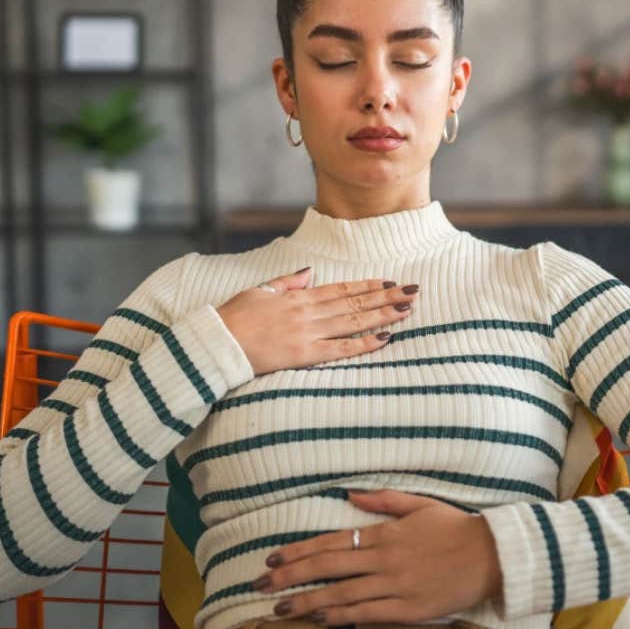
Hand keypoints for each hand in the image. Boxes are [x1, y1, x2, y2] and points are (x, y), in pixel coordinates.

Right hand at [216, 269, 419, 376]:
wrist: (217, 343)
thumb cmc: (234, 317)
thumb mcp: (260, 291)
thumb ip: (288, 282)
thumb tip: (310, 273)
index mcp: (299, 296)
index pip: (342, 289)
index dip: (368, 286)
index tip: (390, 282)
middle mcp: (308, 311)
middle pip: (355, 303)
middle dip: (386, 297)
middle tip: (412, 292)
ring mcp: (308, 333)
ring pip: (354, 321)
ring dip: (383, 315)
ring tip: (406, 309)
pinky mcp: (304, 354)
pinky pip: (340, 349)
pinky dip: (364, 343)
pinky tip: (385, 339)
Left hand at [251, 489, 502, 625]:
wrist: (488, 556)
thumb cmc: (453, 527)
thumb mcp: (418, 504)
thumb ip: (382, 500)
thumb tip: (350, 496)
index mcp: (384, 532)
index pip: (332, 542)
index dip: (300, 551)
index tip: (274, 558)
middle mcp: (383, 558)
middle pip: (328, 568)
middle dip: (291, 576)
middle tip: (261, 585)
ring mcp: (394, 585)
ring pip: (341, 594)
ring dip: (306, 601)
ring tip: (279, 608)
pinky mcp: (407, 609)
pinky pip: (366, 613)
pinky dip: (339, 616)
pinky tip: (318, 618)